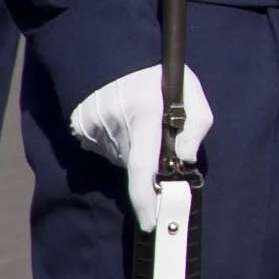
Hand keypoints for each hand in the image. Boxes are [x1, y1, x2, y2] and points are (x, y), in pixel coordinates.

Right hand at [67, 65, 217, 231]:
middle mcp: (116, 123)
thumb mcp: (191, 91)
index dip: (145, 199)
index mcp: (146, 113)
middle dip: (150, 165)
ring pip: (120, 158)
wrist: (113, 56)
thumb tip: (186, 160)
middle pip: (135, 165)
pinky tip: (123, 122)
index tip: (150, 222)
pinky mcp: (81, 128)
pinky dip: (118, 143)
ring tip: (139, 121)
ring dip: (134, 151)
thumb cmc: (160, 76)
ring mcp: (94, 126)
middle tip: (156, 137)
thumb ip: (197, 124)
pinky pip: (105, 149)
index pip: (143, 166)